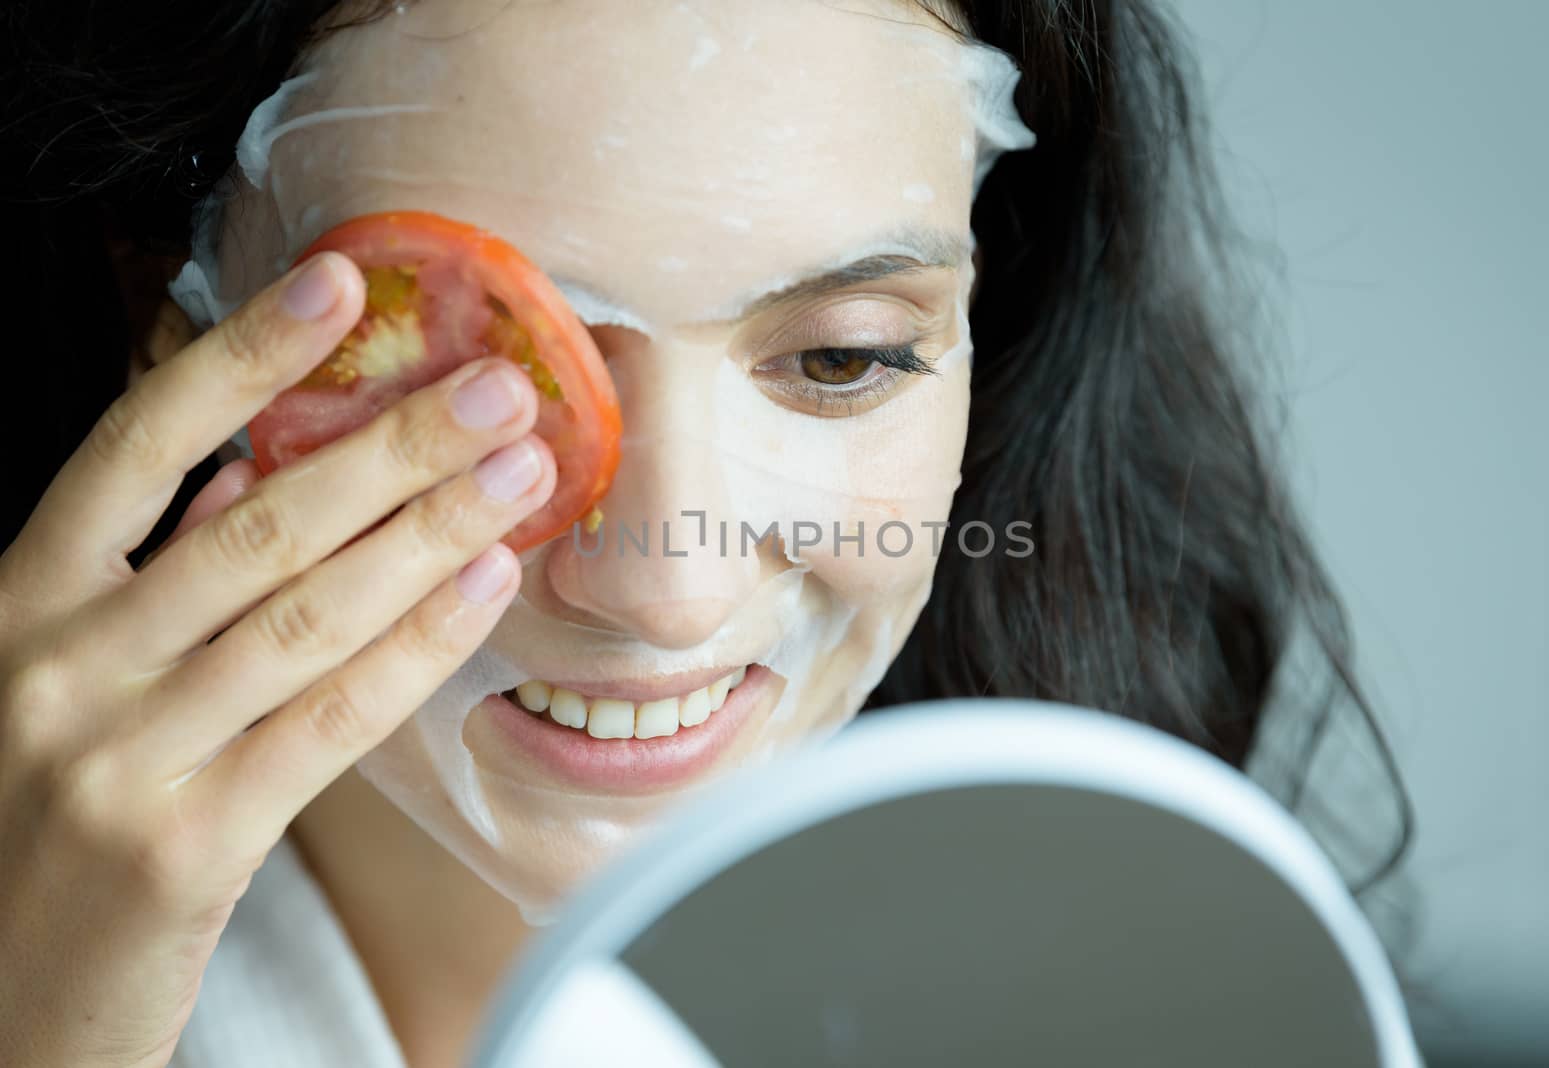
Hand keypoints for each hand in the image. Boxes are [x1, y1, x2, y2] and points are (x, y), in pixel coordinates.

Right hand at [0, 252, 554, 1066]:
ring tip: (522, 469)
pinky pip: (329, 720)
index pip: (132, 446)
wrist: (2, 1007)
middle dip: (391, 442)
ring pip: (304, 613)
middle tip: (497, 383)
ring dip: (429, 529)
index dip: (239, 355)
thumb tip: (247, 463)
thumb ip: (136, 576)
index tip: (335, 282)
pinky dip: (416, 645)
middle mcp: (52, 664)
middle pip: (253, 521)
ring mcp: (112, 757)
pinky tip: (485, 586)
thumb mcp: (52, 680)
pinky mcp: (183, 847)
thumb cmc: (38, 826)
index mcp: (13, 604)